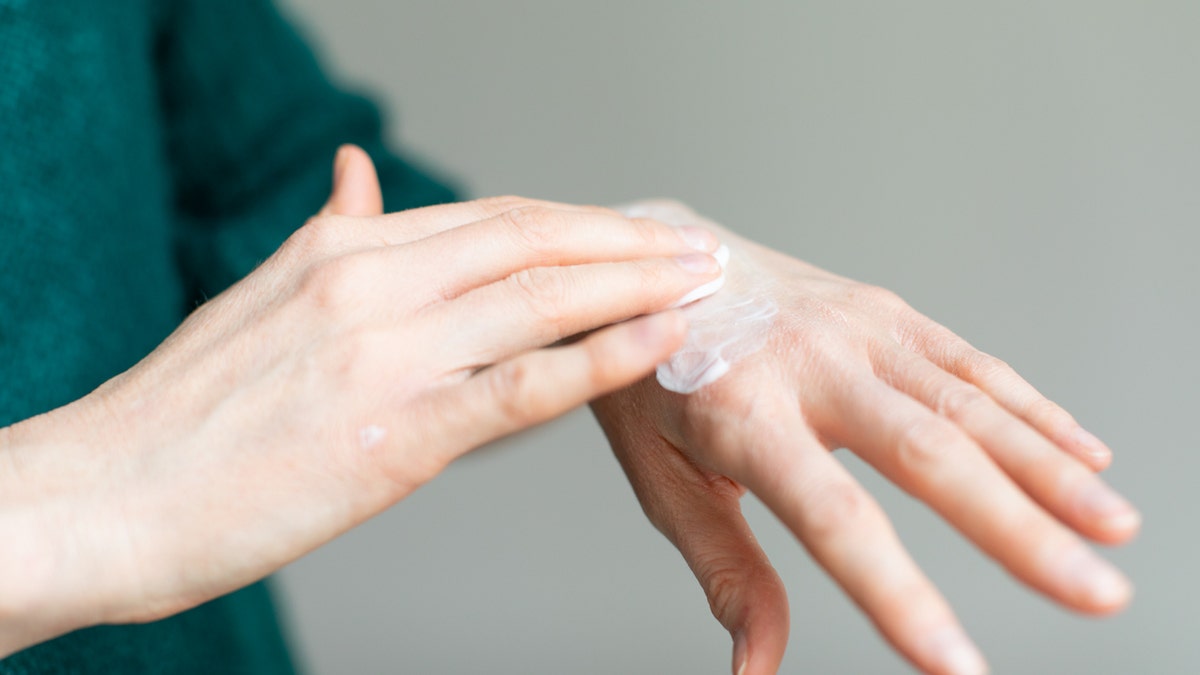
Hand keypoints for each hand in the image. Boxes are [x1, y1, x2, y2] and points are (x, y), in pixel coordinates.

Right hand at [0, 151, 725, 654]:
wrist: (105, 496)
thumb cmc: (181, 413)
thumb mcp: (258, 297)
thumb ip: (328, 235)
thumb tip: (356, 173)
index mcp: (340, 249)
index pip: (491, 217)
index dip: (575, 222)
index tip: (631, 231)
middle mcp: (370, 282)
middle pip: (531, 241)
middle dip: (624, 241)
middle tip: (693, 244)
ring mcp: (387, 353)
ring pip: (541, 299)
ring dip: (636, 286)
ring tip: (702, 282)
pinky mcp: (396, 432)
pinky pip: (523, 385)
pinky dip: (601, 358)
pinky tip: (658, 343)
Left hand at [592, 200, 1139, 674]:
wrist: (650, 261)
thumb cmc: (651, 376)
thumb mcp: (660, 475)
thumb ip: (722, 567)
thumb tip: (756, 667)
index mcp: (742, 414)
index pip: (833, 518)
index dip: (899, 596)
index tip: (957, 666)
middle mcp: (809, 363)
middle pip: (929, 455)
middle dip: (1020, 531)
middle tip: (1096, 595)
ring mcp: (856, 329)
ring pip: (969, 403)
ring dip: (1050, 470)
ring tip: (1114, 531)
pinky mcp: (884, 310)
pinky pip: (970, 363)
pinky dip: (1032, 411)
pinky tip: (1086, 455)